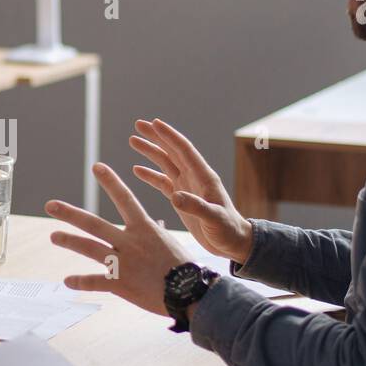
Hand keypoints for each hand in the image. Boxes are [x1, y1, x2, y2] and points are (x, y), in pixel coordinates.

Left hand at [46, 162, 190, 316]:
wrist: (190, 292)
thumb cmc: (183, 267)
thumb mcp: (169, 243)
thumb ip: (157, 233)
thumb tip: (157, 225)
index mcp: (144, 228)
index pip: (125, 198)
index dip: (111, 181)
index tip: (97, 166)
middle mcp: (129, 242)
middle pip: (94, 223)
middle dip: (70, 213)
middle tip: (50, 205)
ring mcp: (123, 262)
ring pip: (89, 248)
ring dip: (69, 241)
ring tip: (53, 236)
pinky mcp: (120, 283)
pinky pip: (95, 281)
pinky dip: (80, 281)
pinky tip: (67, 281)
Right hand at [129, 118, 253, 262]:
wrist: (232, 242)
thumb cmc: (228, 230)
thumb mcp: (214, 219)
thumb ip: (196, 207)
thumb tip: (175, 197)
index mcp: (203, 177)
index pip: (184, 150)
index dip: (169, 136)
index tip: (154, 123)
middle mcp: (194, 177)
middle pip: (172, 151)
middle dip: (156, 137)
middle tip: (138, 124)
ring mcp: (187, 187)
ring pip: (165, 163)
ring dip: (150, 152)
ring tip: (133, 140)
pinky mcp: (181, 199)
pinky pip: (162, 182)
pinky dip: (150, 175)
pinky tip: (136, 169)